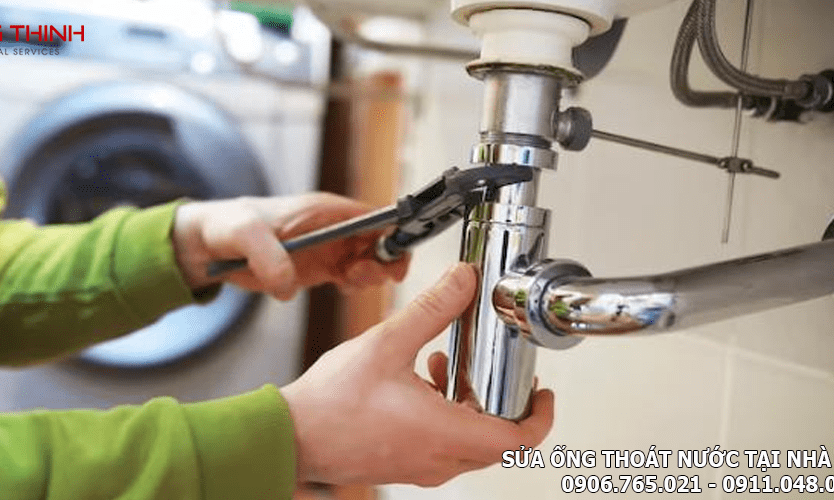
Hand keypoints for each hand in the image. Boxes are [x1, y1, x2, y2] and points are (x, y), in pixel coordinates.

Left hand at [171, 193, 410, 299]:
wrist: (207, 245)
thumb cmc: (226, 226)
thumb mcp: (243, 234)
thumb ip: (267, 256)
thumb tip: (288, 285)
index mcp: (324, 209)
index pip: (376, 216)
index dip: (394, 234)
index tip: (393, 258)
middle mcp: (333, 227)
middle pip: (382, 241)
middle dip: (384, 261)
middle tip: (359, 276)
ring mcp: (329, 249)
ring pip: (371, 261)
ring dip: (369, 275)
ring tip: (346, 282)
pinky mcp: (319, 268)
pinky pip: (351, 277)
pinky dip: (354, 286)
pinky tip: (340, 287)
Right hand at [280, 263, 554, 485]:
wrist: (290, 436)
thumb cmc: (331, 404)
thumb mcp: (387, 343)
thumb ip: (431, 309)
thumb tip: (463, 281)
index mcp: (443, 433)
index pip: (518, 440)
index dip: (541, 416)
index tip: (543, 393)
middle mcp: (438, 458)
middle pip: (497, 440)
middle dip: (502, 401)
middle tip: (496, 370)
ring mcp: (421, 466)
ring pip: (469, 443)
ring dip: (470, 404)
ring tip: (447, 366)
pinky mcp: (403, 464)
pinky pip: (443, 446)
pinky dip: (446, 415)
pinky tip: (420, 380)